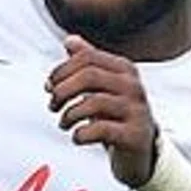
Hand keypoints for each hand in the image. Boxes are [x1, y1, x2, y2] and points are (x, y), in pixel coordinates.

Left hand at [46, 38, 158, 185]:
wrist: (141, 150)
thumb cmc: (116, 115)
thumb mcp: (103, 86)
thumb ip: (88, 62)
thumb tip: (69, 40)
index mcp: (124, 69)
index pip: (87, 57)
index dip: (62, 70)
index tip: (49, 87)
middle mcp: (133, 86)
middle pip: (89, 76)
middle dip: (63, 91)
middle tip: (53, 105)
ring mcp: (136, 110)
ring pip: (93, 102)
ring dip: (69, 114)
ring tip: (64, 123)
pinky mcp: (134, 135)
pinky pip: (101, 129)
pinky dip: (81, 134)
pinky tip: (77, 137)